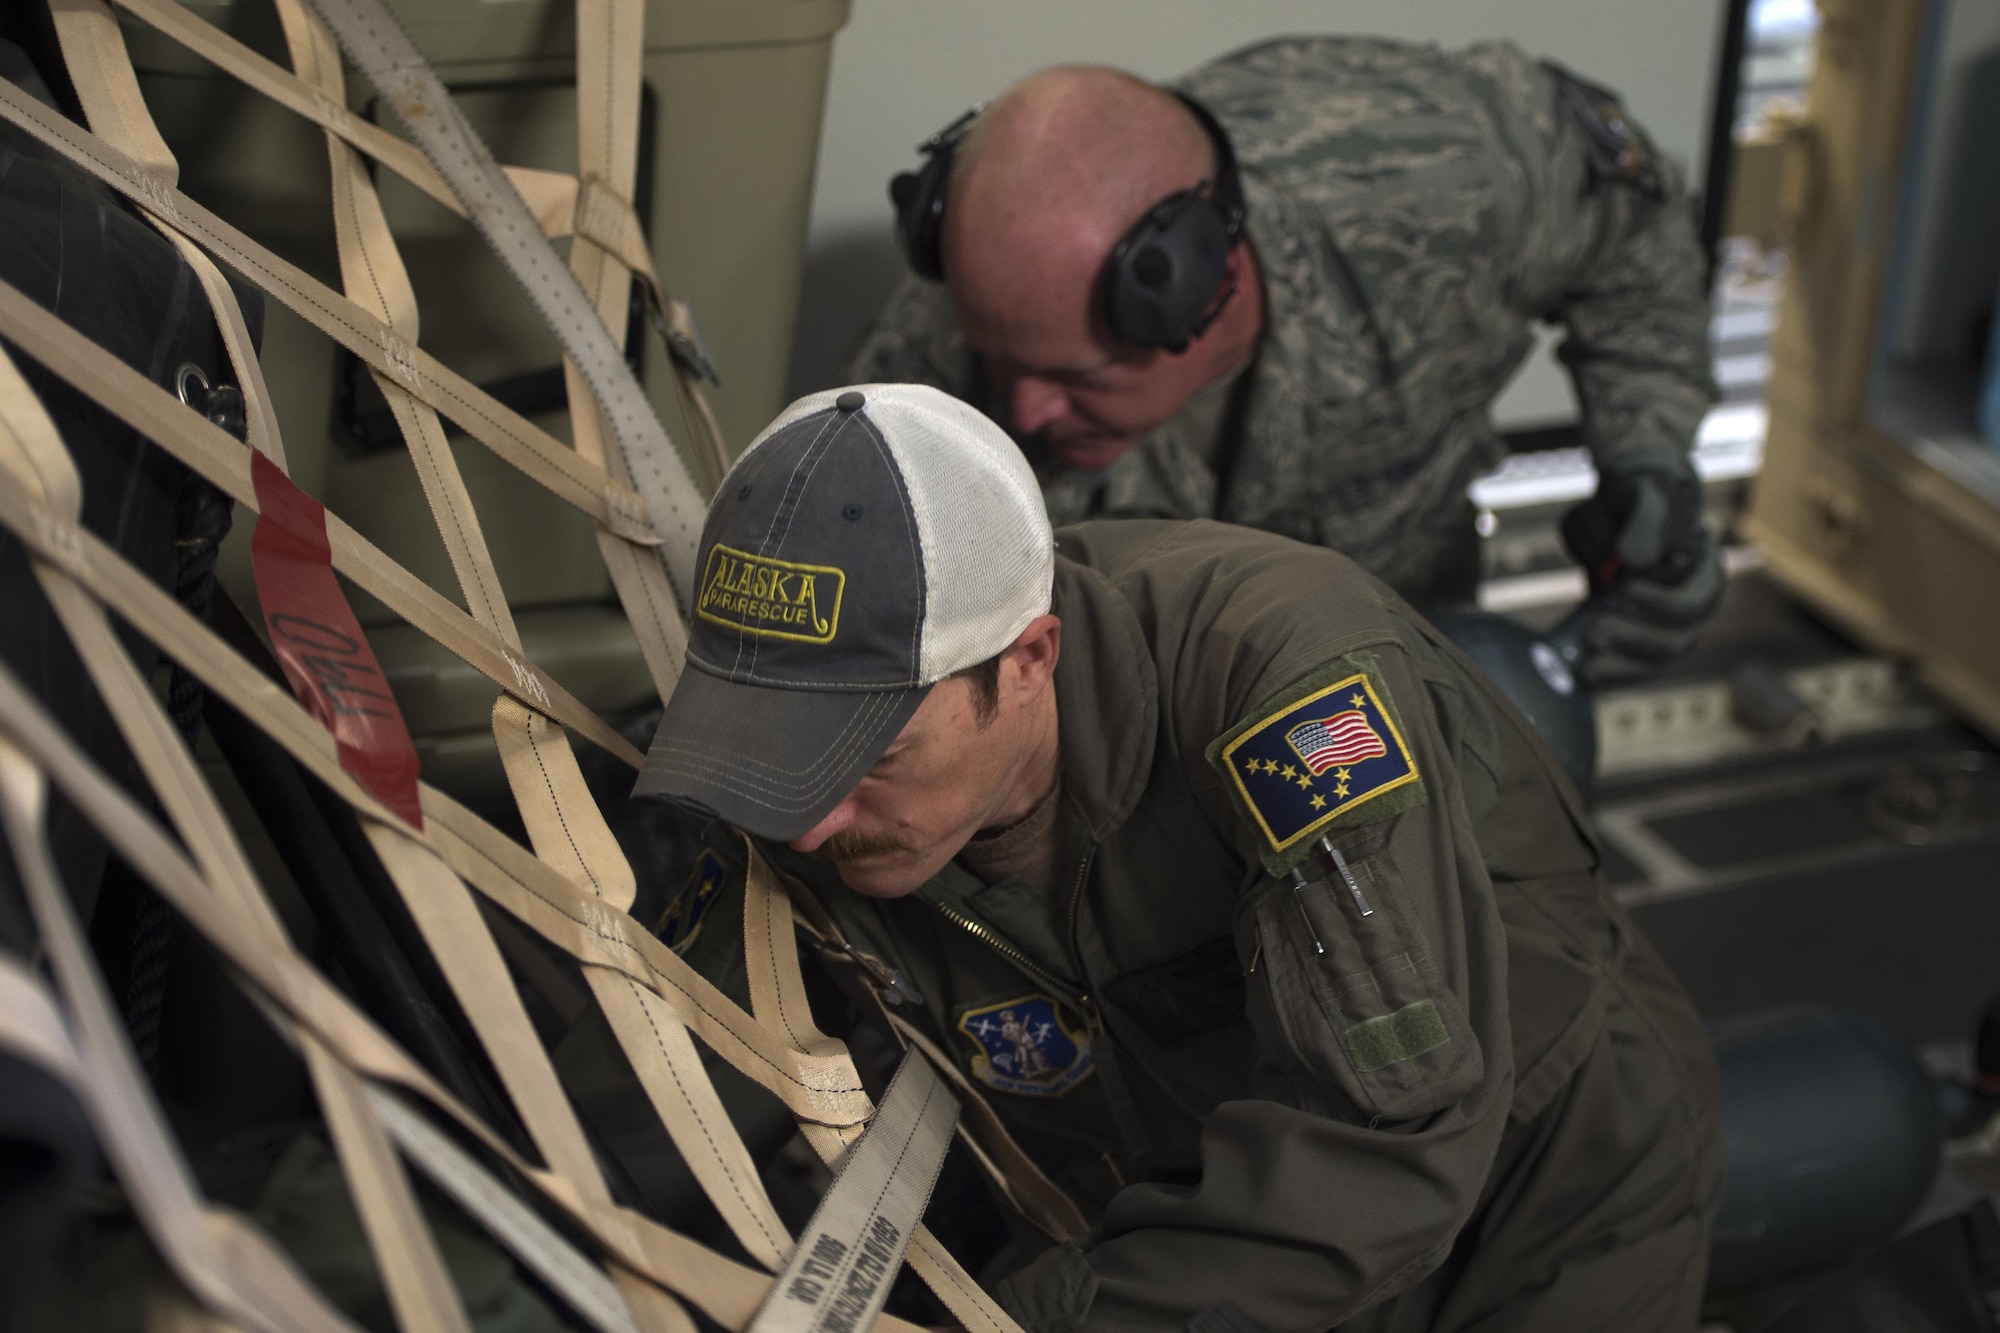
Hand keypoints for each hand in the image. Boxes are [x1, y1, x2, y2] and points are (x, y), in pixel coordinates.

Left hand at [1559, 454, 1723, 683]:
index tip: (1623, 590)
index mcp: (1704, 560)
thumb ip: (1645, 521)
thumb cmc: (1632, 503)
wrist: (1622, 511)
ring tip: (1590, 643)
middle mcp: (1700, 594)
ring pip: (1667, 652)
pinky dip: (1617, 671)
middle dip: (1639, 634)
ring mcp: (1678, 620)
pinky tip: (1588, 671)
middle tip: (1597, 628)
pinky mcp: (1651, 637)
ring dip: (1627, 656)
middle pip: (1683, 632)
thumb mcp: (1638, 495)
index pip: (1697, 592)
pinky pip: (1644, 666)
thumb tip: (1634, 558)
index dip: (1661, 601)